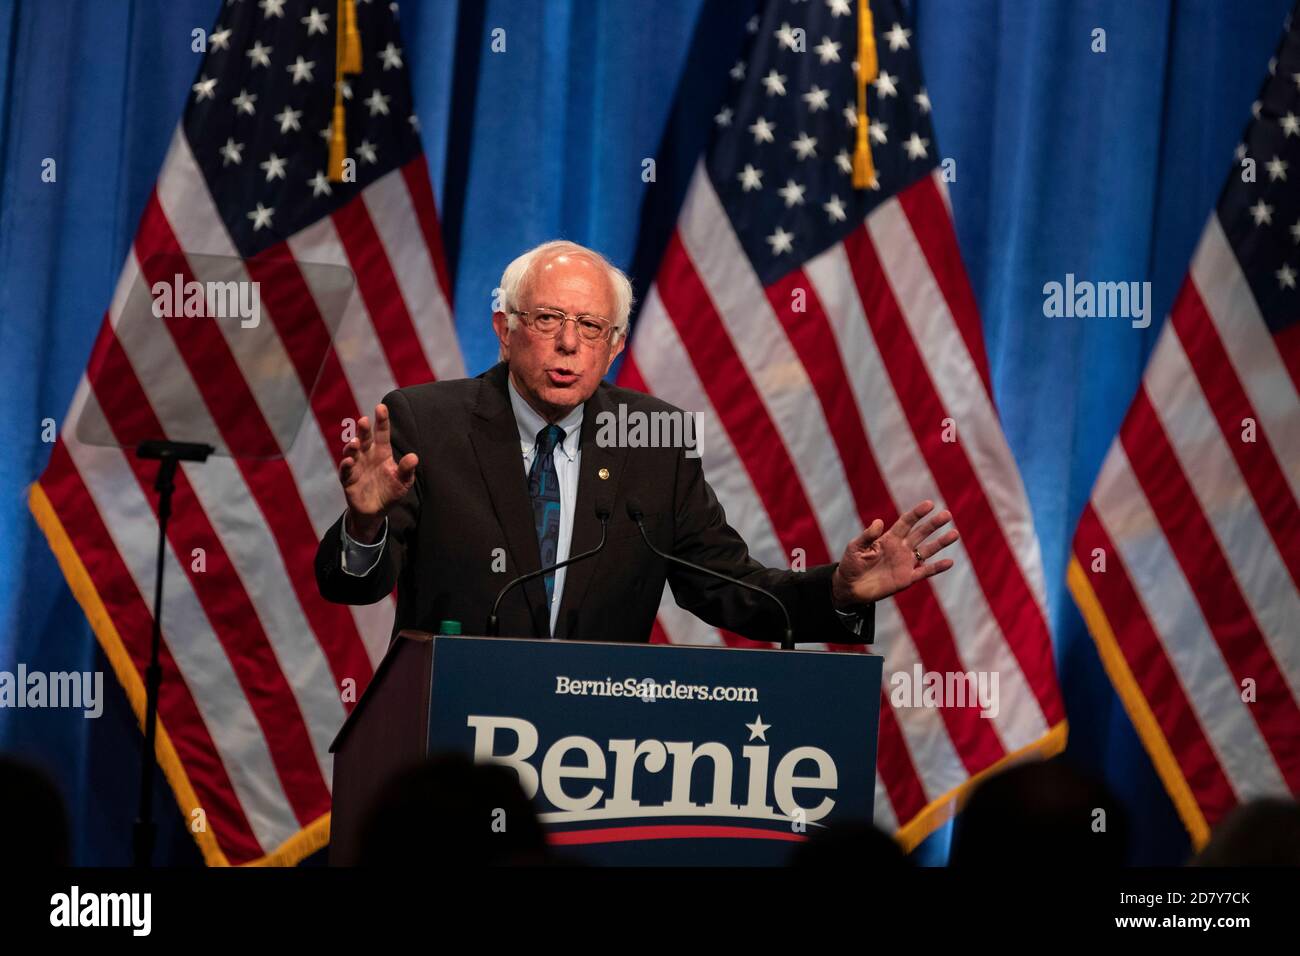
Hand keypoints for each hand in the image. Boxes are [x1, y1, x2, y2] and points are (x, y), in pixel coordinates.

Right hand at [338, 403, 418, 541]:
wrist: (375, 512)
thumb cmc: (390, 492)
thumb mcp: (402, 482)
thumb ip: (406, 470)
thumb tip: (414, 457)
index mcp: (382, 452)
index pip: (382, 433)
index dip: (382, 421)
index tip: (381, 407)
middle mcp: (367, 455)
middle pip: (364, 438)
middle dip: (363, 430)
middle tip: (364, 421)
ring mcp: (356, 466)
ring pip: (352, 452)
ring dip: (352, 446)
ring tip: (355, 443)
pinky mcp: (348, 479)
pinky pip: (346, 470)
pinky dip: (346, 465)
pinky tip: (350, 461)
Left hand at [830, 500, 957, 606]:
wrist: (850, 587)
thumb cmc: (851, 564)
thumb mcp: (855, 547)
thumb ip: (867, 535)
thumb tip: (879, 522)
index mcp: (889, 538)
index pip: (906, 522)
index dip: (917, 513)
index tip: (929, 504)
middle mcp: (901, 548)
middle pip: (920, 533)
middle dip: (933, 524)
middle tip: (947, 515)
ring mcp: (905, 563)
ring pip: (927, 550)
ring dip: (940, 543)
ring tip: (954, 534)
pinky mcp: (907, 578)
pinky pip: (925, 571)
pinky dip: (937, 567)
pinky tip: (950, 562)